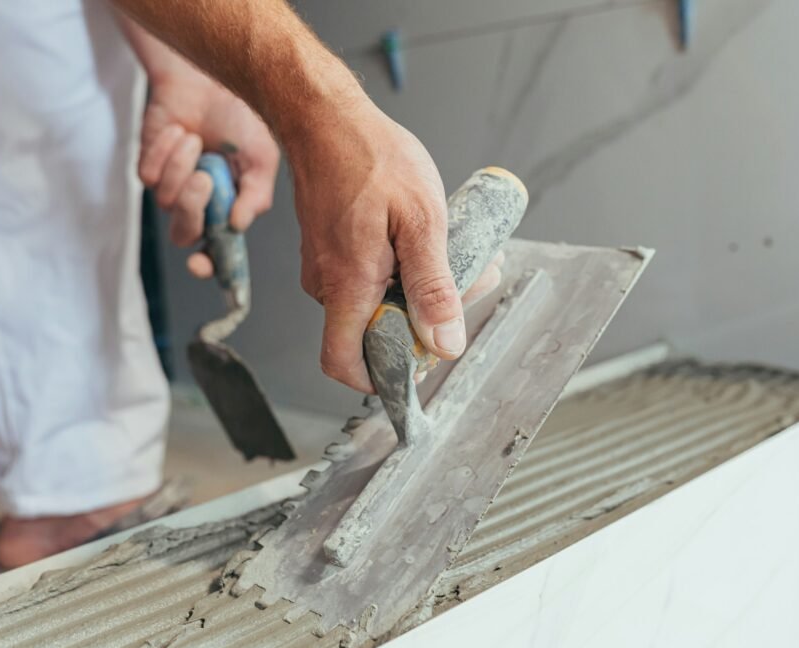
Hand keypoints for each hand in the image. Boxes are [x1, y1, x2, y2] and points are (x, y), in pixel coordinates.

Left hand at [139, 69, 279, 277]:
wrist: (208, 83)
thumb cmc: (240, 121)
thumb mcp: (261, 160)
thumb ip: (256, 196)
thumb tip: (238, 227)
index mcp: (229, 212)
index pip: (216, 254)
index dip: (208, 267)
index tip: (200, 264)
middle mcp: (199, 207)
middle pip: (184, 234)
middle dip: (191, 209)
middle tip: (204, 178)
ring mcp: (171, 190)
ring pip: (165, 201)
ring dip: (182, 166)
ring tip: (197, 141)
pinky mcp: (148, 169)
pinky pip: (149, 176)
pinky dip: (167, 151)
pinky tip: (180, 133)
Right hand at [291, 101, 501, 393]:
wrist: (326, 118)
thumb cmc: (371, 157)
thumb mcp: (422, 221)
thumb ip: (433, 286)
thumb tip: (445, 342)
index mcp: (348, 284)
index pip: (343, 362)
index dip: (379, 378)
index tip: (419, 367)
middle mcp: (329, 284)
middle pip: (374, 334)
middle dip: (426, 321)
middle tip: (473, 283)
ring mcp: (327, 268)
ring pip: (376, 304)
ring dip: (420, 291)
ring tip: (461, 254)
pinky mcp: (333, 253)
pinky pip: (369, 280)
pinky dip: (404, 270)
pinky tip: (431, 241)